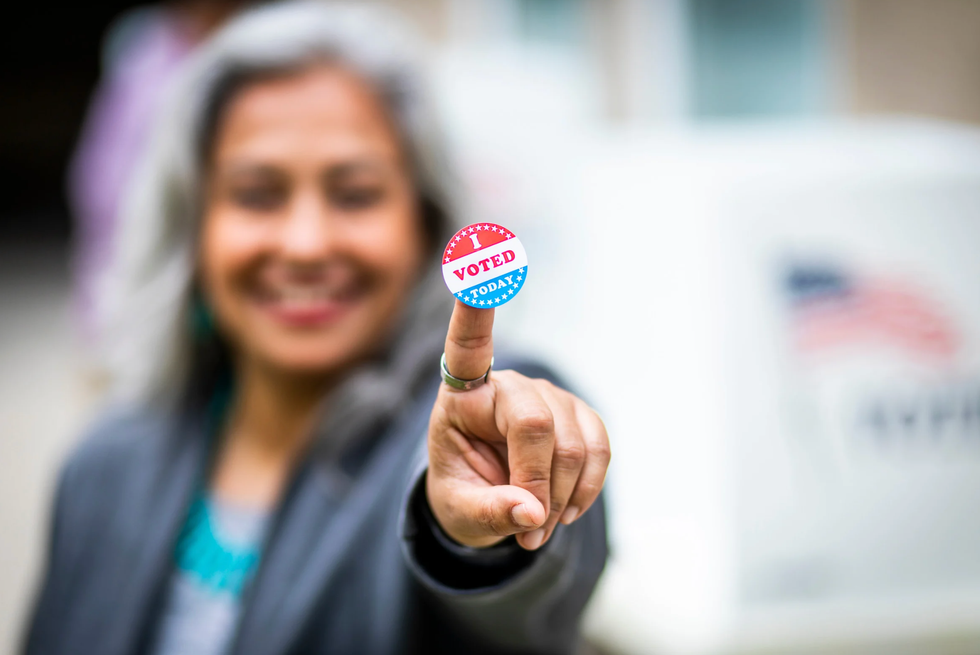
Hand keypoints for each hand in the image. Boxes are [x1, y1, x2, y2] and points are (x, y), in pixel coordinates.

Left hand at [426, 300, 609, 550]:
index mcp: (462, 395)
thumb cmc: (463, 494)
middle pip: (535, 423)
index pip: (468, 344)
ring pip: (572, 444)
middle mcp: (506, 384)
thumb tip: (532, 514)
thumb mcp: (459, 512)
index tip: (478, 256)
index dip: (476, 305)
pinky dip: (588, 488)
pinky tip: (567, 509)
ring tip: (539, 526)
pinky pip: (599, 448)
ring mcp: (547, 395)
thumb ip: (489, 513)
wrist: (489, 502)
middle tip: (529, 528)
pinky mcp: (578, 414)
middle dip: (537, 483)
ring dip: (562, 497)